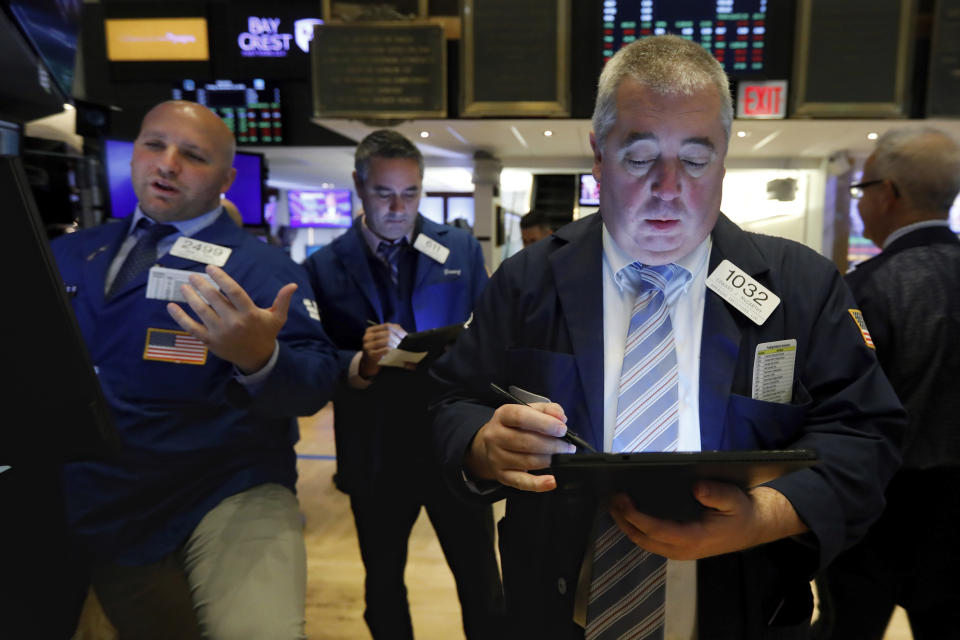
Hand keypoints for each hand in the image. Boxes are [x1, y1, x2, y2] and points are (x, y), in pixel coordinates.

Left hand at [167, 264, 295, 373]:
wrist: (256, 358)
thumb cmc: (266, 333)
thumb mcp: (277, 317)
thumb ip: (282, 300)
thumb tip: (292, 285)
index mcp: (250, 314)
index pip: (234, 292)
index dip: (221, 278)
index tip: (210, 268)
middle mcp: (234, 323)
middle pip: (214, 299)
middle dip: (202, 285)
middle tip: (194, 276)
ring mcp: (220, 333)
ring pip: (201, 311)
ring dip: (190, 297)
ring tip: (184, 286)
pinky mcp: (210, 341)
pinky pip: (191, 328)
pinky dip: (180, 317)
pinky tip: (171, 306)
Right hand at [359, 323, 406, 378]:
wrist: (369, 366)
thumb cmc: (378, 352)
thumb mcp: (381, 340)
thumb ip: (390, 333)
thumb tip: (402, 331)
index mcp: (370, 331)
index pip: (387, 326)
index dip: (398, 330)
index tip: (405, 335)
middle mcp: (367, 337)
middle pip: (388, 333)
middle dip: (398, 338)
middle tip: (402, 344)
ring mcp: (368, 346)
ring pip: (388, 340)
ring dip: (396, 345)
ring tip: (398, 349)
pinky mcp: (371, 355)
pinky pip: (386, 350)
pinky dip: (393, 351)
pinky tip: (394, 354)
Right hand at [466, 402, 575, 491]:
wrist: (492, 444)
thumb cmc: (516, 426)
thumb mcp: (530, 410)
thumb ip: (548, 410)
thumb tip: (561, 417)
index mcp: (502, 415)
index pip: (521, 417)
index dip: (544, 423)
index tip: (562, 429)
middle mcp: (495, 436)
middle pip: (526, 442)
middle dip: (553, 445)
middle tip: (568, 447)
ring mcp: (496, 457)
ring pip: (528, 461)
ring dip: (550, 460)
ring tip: (562, 457)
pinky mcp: (501, 475)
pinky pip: (522, 482)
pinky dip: (540, 484)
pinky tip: (552, 481)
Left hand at [608, 482, 808, 560]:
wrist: (752, 527)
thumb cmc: (741, 512)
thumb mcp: (733, 499)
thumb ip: (716, 494)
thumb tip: (697, 488)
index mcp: (694, 538)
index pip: (657, 531)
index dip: (637, 517)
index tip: (623, 502)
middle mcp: (682, 549)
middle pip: (644, 539)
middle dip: (625, 520)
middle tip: (613, 499)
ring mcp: (679, 550)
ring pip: (645, 542)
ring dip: (627, 525)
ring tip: (615, 504)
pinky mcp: (678, 546)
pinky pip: (651, 540)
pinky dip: (636, 527)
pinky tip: (629, 513)